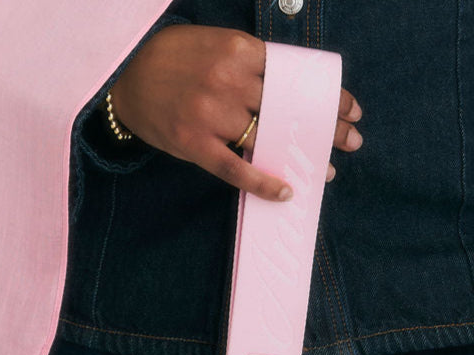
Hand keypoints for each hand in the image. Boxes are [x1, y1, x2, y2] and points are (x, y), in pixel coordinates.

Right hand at [107, 24, 362, 200]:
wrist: (122, 77)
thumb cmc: (172, 60)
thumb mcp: (214, 44)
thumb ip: (251, 63)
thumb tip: (292, 86)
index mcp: (237, 50)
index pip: (294, 76)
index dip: (326, 94)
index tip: (350, 108)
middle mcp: (227, 80)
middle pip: (288, 107)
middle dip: (325, 125)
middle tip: (351, 141)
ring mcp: (210, 115)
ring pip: (267, 138)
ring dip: (302, 155)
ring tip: (327, 167)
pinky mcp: (195, 145)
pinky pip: (236, 168)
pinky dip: (263, 182)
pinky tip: (285, 191)